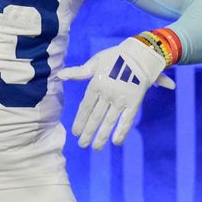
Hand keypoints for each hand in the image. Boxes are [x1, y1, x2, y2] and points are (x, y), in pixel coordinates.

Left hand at [57, 37, 174, 149]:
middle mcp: (107, 93)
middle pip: (96, 117)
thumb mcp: (95, 62)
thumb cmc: (116, 57)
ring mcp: (121, 99)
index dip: (80, 120)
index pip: (85, 107)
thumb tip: (60, 75)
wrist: (141, 54)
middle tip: (82, 144)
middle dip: (88, 132)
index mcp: (96, 83)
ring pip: (109, 121)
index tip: (75, 132)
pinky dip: (121, 131)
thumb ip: (79, 72)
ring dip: (102, 136)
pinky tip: (115, 142)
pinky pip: (127, 120)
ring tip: (96, 147)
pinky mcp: (134, 102)